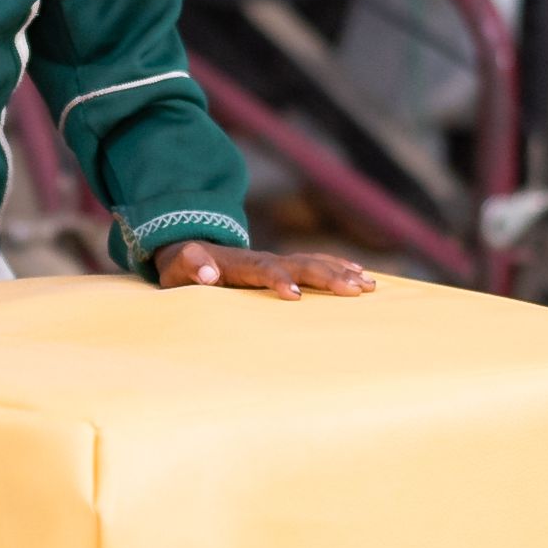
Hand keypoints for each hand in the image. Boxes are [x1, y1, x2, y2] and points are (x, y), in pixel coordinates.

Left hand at [153, 239, 374, 298]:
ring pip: (315, 262)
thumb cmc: (184, 266)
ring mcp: (278, 260)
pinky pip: (316, 262)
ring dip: (342, 272)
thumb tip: (207, 274)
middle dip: (328, 276)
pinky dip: (340, 266)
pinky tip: (363, 276)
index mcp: (241, 264)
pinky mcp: (285, 265)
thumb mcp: (178, 267)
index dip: (280, 280)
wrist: (191, 251)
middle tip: (355, 291)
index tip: (296, 296)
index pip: (265, 270)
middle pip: (301, 264)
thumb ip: (191, 267)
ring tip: (370, 285)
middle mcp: (265, 259)